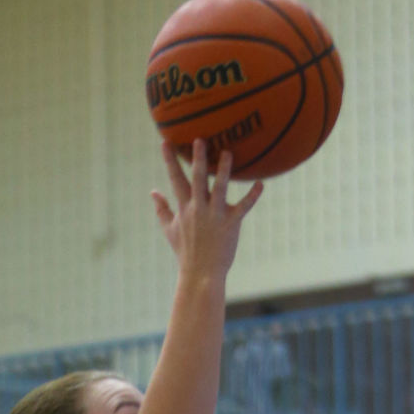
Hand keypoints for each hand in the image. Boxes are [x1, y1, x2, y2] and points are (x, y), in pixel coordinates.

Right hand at [151, 141, 263, 275]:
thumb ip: (162, 209)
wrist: (201, 274)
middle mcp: (199, 209)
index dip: (170, 160)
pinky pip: (244, 207)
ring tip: (228, 152)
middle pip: (198, 179)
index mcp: (185, 207)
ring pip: (220, 188)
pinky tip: (261, 183)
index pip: (175, 179)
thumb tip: (152, 192)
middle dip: (199, 159)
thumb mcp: (170, 229)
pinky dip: (253, 195)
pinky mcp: (231, 224)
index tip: (165, 141)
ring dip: (224, 170)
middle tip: (200, 139)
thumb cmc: (186, 252)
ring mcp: (215, 216)